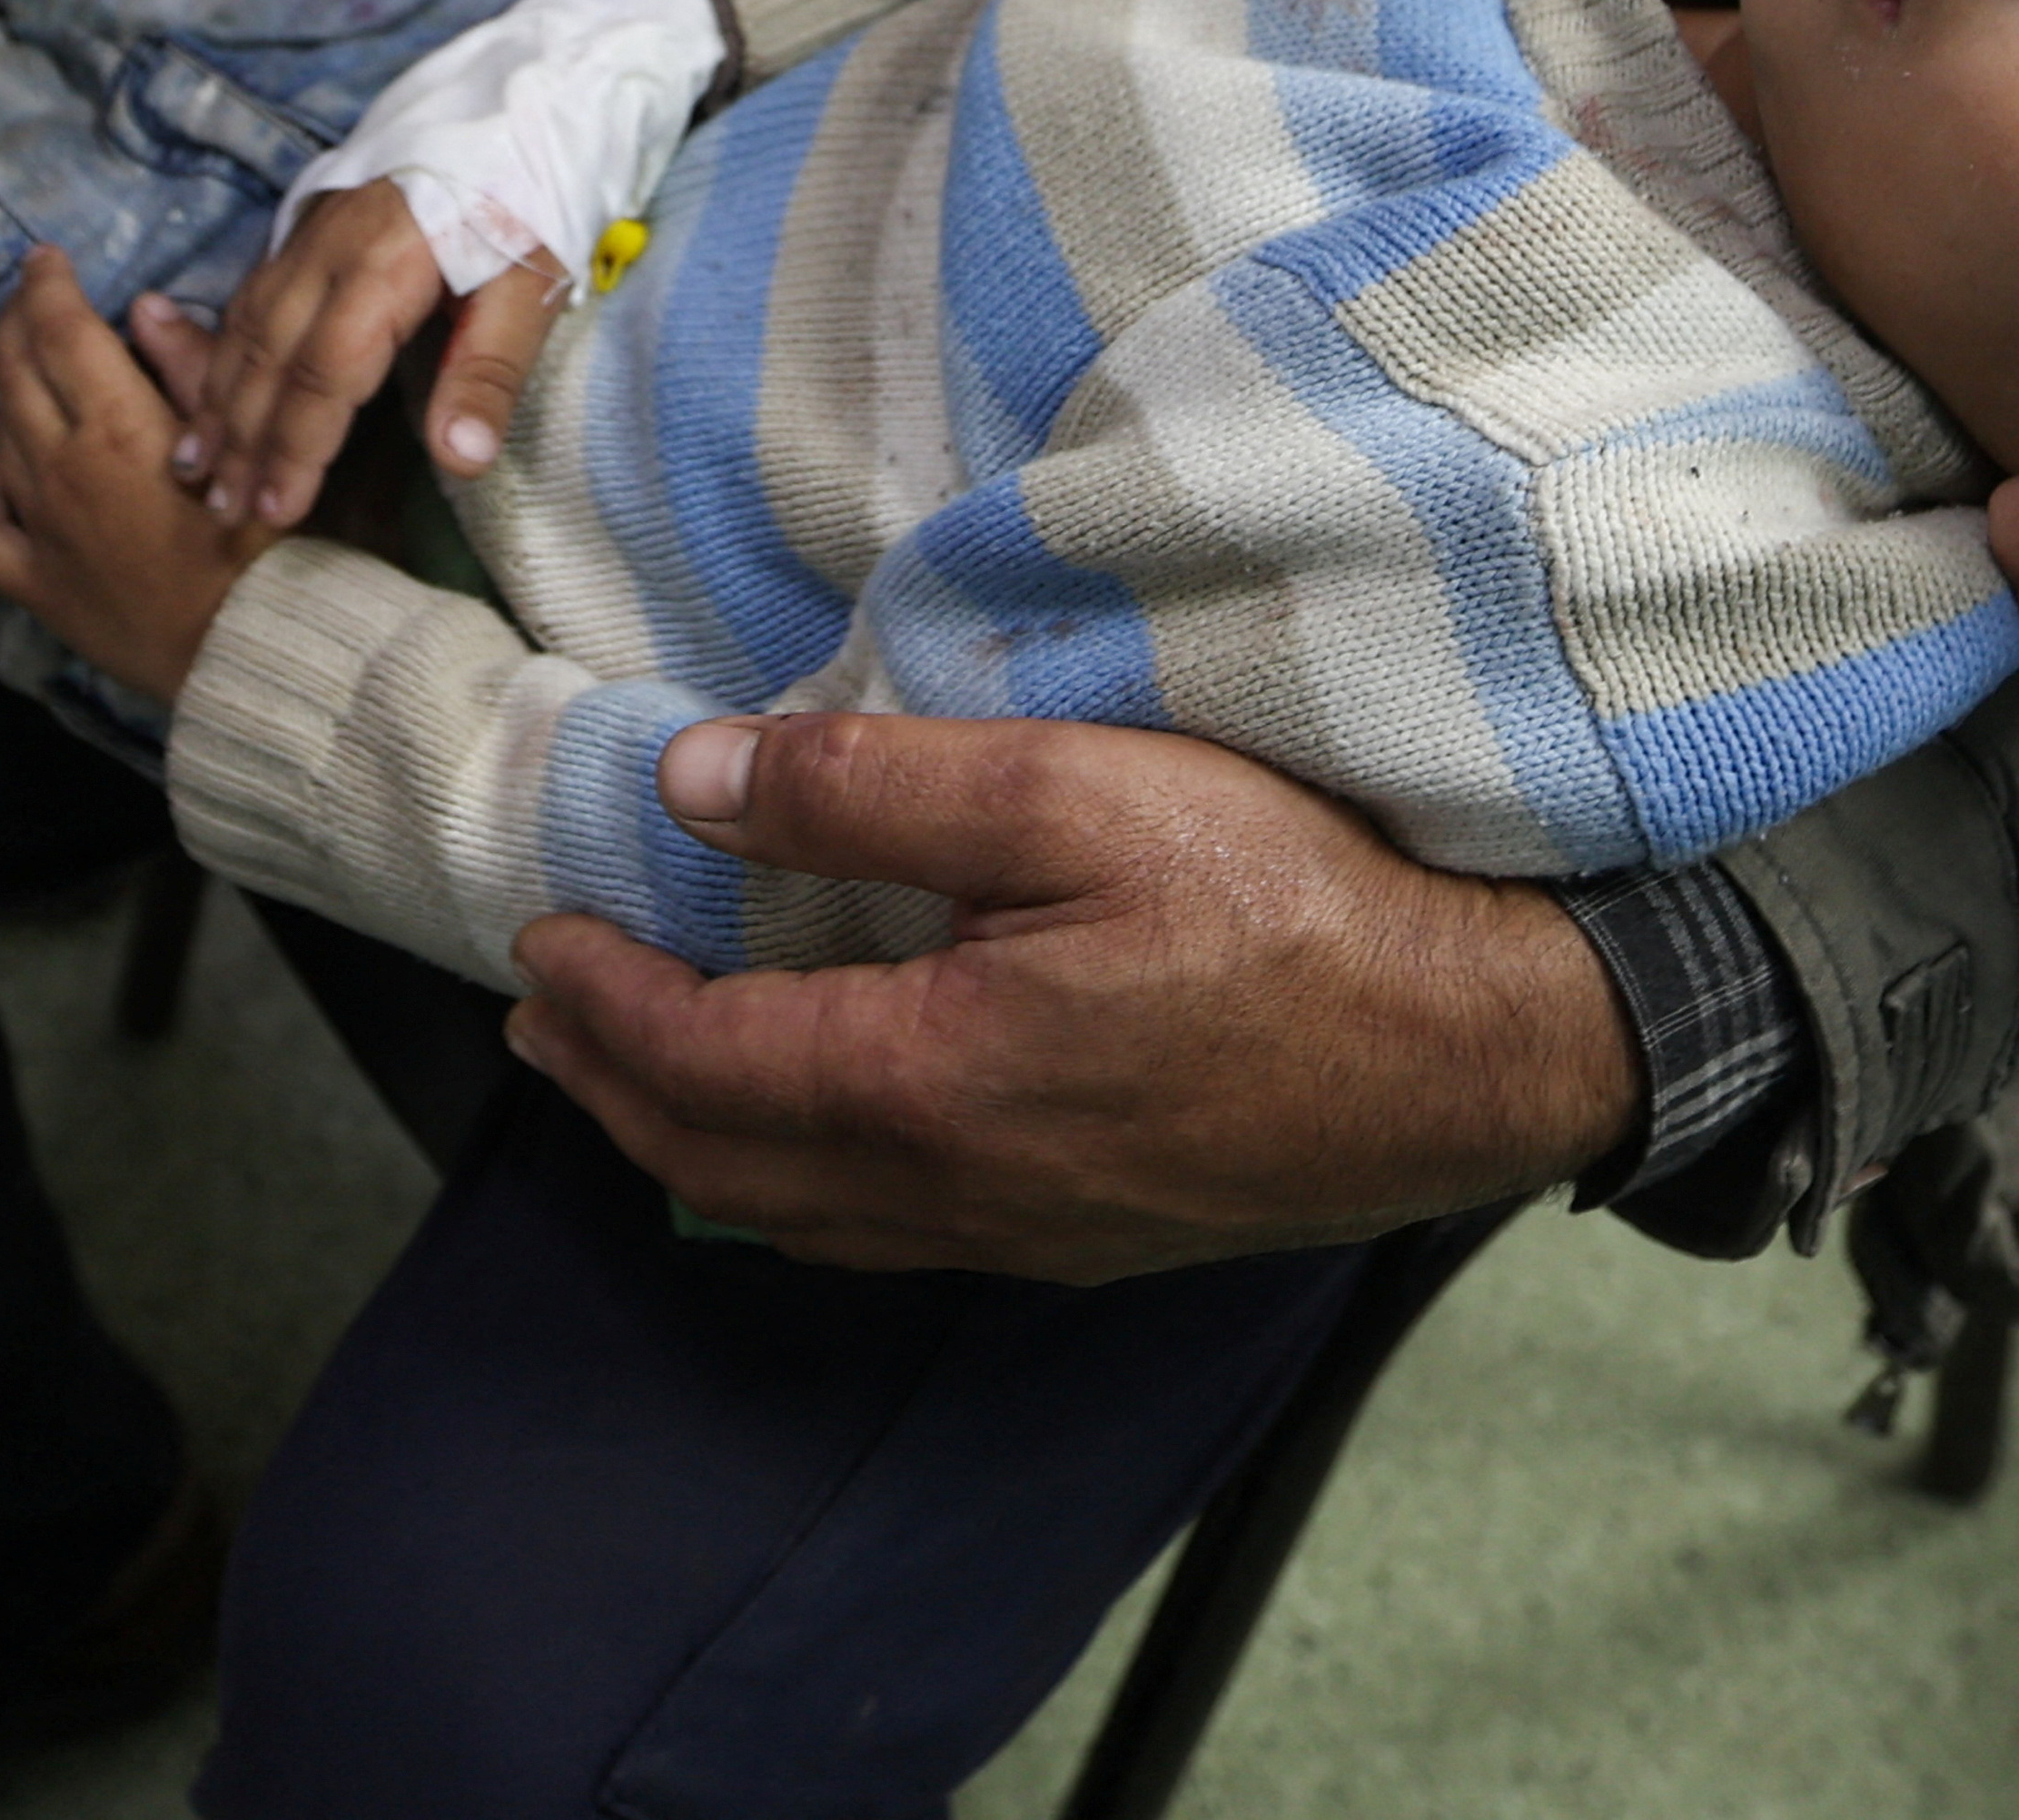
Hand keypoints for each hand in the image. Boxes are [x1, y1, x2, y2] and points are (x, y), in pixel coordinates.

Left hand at [0, 250, 278, 690]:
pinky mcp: (36, 584)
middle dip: (19, 322)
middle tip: (30, 295)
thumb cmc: (272, 545)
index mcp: (116, 426)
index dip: (48, 286)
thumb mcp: (252, 442)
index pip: (63, 331)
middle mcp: (61, 468)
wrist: (255, 654)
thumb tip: (144, 307)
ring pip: (2, 436)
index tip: (45, 258)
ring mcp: (41, 528)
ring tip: (25, 364)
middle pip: (17, 374)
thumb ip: (194, 369)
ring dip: (8, 390)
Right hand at [175, 179, 565, 524]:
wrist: (518, 108)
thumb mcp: (531, 289)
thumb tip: (458, 460)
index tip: (276, 510)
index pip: (325, 375)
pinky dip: (224, 352)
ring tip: (199, 466)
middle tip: (221, 509)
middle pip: (270, 359)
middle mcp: (329, 252)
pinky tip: (215, 389)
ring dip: (220, 401)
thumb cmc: (529, 202)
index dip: (296, 448)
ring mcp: (311, 236)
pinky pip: (251, 299)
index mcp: (384, 268)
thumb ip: (488, 373)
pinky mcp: (310, 228)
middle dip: (242, 441)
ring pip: (248, 328)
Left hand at [504, 713, 1641, 1280]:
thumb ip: (872, 788)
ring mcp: (1027, 1233)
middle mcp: (956, 1189)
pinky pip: (891, 1239)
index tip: (540, 933)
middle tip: (547, 1017)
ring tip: (638, 1080)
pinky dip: (798, 1190)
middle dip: (611, 1091)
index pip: (699, 1059)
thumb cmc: (1298, 905)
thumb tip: (694, 779)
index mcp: (927, 1081)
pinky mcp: (1092, 1239)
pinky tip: (813, 1145)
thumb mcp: (1079, 792)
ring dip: (693, 1150)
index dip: (601, 998)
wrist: (1477, 1048)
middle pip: (722, 1167)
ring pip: (802, 1220)